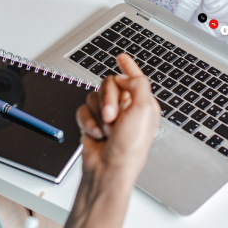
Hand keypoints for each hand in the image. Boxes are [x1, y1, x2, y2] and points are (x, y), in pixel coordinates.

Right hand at [76, 54, 159, 187]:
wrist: (108, 170)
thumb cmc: (130, 147)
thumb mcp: (144, 109)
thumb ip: (137, 83)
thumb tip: (123, 76)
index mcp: (143, 104)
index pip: (134, 78)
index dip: (128, 66)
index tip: (121, 57)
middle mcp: (126, 108)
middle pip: (109, 83)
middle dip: (108, 99)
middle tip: (113, 116)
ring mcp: (108, 116)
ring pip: (94, 96)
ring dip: (98, 113)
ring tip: (107, 130)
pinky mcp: (92, 123)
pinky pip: (83, 109)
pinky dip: (87, 122)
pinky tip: (96, 134)